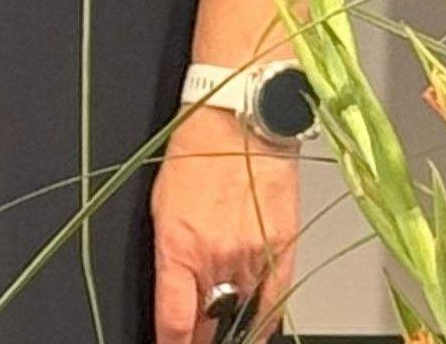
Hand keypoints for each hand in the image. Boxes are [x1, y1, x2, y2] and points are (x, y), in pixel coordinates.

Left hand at [151, 106, 299, 342]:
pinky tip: (256, 328)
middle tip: (196, 339)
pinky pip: (276, 300)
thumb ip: (170, 253)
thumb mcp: (162, 204)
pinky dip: (264, 319)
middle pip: (212, 322)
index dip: (172, 341)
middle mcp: (218, 256)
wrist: (239, 122)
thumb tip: (174, 289)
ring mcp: (254, 255)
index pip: (175, 315)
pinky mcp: (284, 249)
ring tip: (223, 332)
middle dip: (203, 336)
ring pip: (244, 315)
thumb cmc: (195, 153)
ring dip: (231, 327)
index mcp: (179, 244)